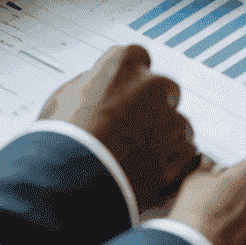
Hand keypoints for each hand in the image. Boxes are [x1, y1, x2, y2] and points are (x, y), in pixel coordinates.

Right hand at [39, 45, 198, 212]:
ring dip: (163, 138)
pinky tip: (148, 175)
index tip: (122, 94)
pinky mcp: (180, 153)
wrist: (69, 186)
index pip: (137, 57)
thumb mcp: (62, 98)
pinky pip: (185, 153)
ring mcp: (170, 119)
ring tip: (135, 161)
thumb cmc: (59, 143)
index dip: (129, 80)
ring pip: (177, 123)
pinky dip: (172, 164)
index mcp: (124, 65)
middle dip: (154, 107)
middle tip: (131, 131)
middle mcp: (153, 85)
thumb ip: (90, 84)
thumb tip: (99, 86)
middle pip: (165, 88)